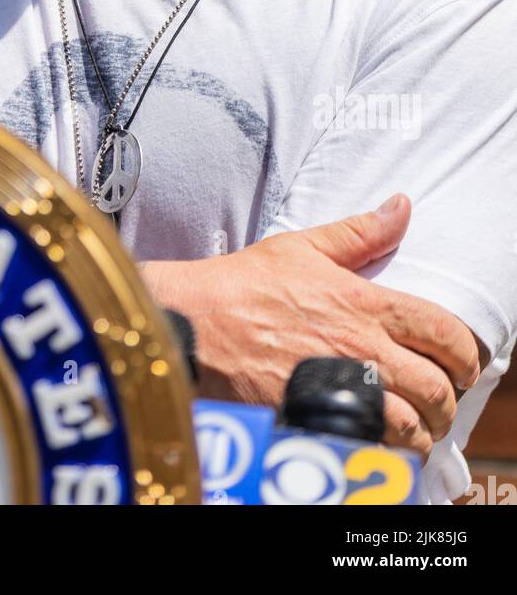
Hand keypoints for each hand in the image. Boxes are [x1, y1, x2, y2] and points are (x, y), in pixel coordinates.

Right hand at [141, 194, 481, 462]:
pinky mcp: (316, 420)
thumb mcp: (301, 247)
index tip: (460, 362)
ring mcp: (340, 389)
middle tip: (439, 401)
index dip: (465, 352)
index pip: (444, 331)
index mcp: (363, 304)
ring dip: (420, 432)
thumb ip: (358, 233)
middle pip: (436, 388)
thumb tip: (402, 207)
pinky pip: (370, 448)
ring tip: (413, 427)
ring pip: (410, 428)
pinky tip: (375, 440)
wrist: (193, 325)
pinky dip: (383, 451)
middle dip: (447, 401)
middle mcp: (360, 349)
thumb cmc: (241, 284)